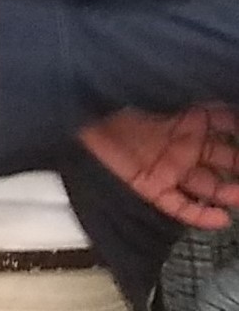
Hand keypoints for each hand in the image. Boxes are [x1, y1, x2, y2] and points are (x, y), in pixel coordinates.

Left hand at [82, 105, 238, 228]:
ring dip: (229, 193)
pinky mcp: (149, 184)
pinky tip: (222, 219)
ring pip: (209, 186)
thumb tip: (232, 100)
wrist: (87, 103)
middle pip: (227, 162)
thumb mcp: (174, 91)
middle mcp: (186, 144)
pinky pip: (178, 204)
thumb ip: (209, 104)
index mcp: (194, 118)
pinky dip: (199, 214)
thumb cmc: (130, 91)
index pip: (231, 128)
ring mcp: (169, 166)